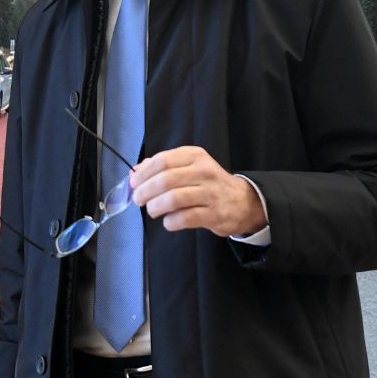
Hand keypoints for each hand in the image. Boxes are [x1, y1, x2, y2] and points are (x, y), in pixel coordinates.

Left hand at [128, 146, 265, 237]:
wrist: (242, 201)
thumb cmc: (207, 183)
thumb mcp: (188, 166)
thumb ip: (162, 166)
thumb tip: (135, 172)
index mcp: (194, 156)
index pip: (162, 161)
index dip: (143, 173)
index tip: (134, 183)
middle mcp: (204, 171)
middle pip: (165, 180)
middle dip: (145, 191)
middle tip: (138, 199)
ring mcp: (211, 193)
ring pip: (173, 199)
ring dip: (155, 207)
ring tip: (152, 210)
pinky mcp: (215, 214)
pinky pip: (185, 218)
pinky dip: (170, 221)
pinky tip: (168, 221)